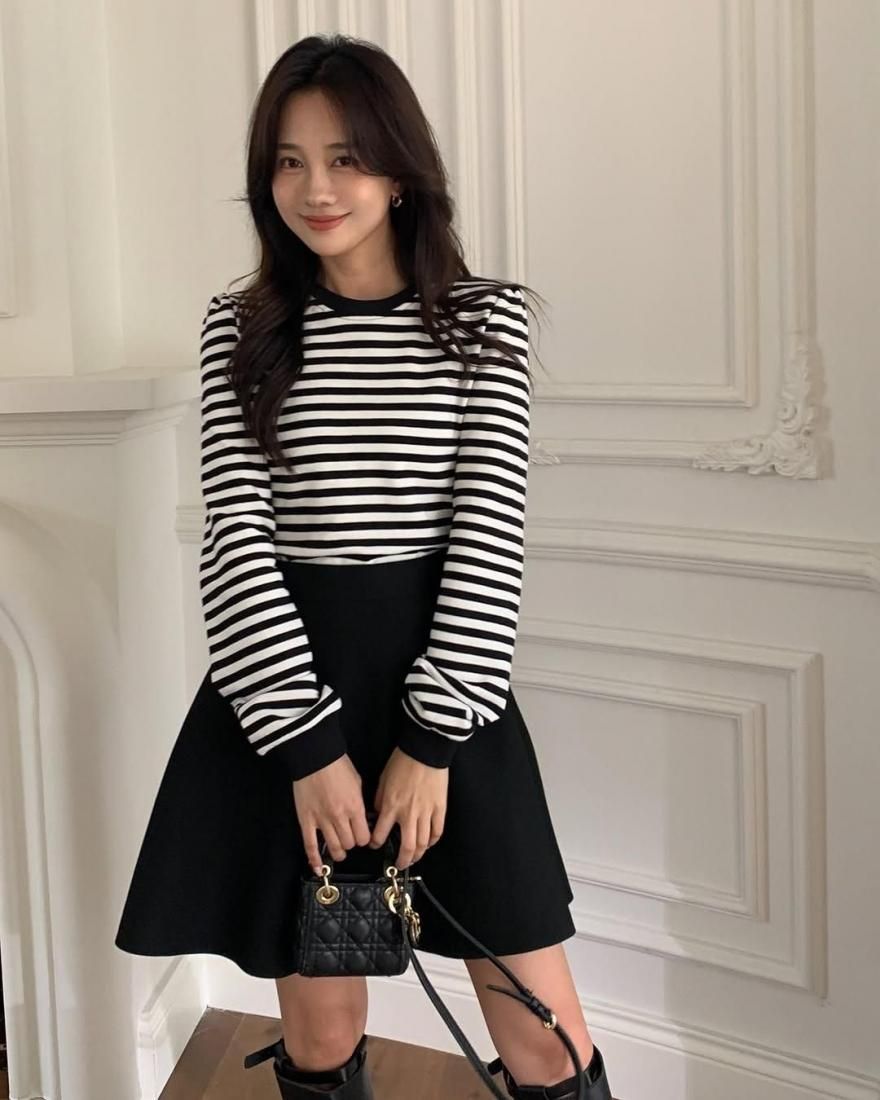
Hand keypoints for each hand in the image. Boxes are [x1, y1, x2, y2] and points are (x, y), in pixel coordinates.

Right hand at [292, 753, 371, 875]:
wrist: (314, 756)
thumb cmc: (337, 765)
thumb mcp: (357, 782)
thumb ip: (359, 803)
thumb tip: (362, 817)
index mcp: (355, 807)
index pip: (364, 837)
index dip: (364, 839)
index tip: (362, 835)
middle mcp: (339, 817)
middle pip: (350, 844)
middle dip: (352, 843)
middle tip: (350, 838)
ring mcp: (322, 820)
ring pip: (333, 848)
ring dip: (338, 852)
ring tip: (339, 850)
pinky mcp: (306, 820)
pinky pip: (310, 845)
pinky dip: (314, 859)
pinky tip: (318, 868)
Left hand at [370, 747, 448, 868]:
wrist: (424, 751)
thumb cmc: (402, 762)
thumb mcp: (382, 780)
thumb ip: (379, 800)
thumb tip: (379, 814)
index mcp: (391, 806)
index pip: (380, 834)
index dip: (375, 843)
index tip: (375, 845)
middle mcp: (408, 814)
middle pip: (407, 847)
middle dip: (402, 860)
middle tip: (400, 863)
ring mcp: (426, 812)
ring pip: (424, 843)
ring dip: (419, 855)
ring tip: (415, 858)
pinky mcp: (440, 808)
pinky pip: (437, 831)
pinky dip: (433, 840)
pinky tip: (429, 843)